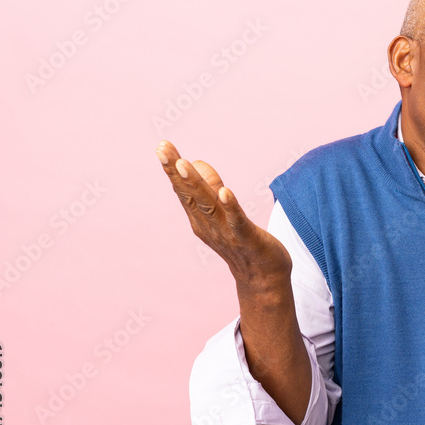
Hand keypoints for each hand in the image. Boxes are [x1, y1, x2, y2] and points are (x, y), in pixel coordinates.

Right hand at [155, 140, 291, 287]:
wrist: (262, 278)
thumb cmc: (242, 241)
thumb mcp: (222, 212)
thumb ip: (210, 188)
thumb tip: (197, 162)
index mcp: (200, 218)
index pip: (183, 190)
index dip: (172, 169)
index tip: (162, 146)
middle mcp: (208, 225)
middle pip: (190, 195)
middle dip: (176, 172)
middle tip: (163, 149)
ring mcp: (227, 233)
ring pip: (209, 206)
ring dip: (196, 184)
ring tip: (185, 163)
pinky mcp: (248, 239)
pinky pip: (238, 221)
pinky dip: (231, 207)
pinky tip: (226, 192)